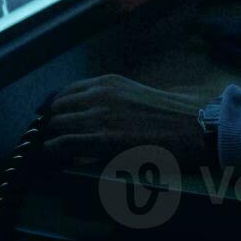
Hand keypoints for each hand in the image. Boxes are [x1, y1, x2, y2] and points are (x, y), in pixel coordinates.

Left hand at [44, 74, 212, 167]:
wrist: (194, 127)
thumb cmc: (175, 115)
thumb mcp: (139, 96)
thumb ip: (117, 99)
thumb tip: (104, 112)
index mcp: (109, 82)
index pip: (67, 91)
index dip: (55, 107)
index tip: (50, 118)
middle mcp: (100, 94)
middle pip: (57, 108)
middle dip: (49, 124)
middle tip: (46, 138)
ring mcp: (100, 116)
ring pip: (55, 126)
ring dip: (48, 139)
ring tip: (46, 151)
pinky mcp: (102, 139)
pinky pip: (63, 144)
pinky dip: (53, 152)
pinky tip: (53, 158)